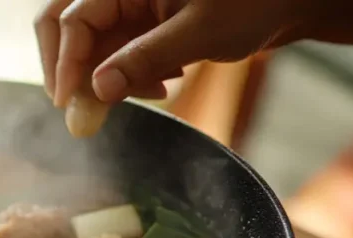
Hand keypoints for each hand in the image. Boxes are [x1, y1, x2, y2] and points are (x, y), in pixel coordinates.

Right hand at [35, 0, 318, 106]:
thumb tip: (96, 92)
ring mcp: (129, 7)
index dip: (66, 64)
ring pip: (89, 46)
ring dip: (105, 78)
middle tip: (78, 112)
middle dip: (69, 70)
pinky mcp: (140, 25)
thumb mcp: (199, 33)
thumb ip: (144, 59)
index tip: (68, 105)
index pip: (73, 19)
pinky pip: (114, 53)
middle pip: (63, 25)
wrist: (288, 2)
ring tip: (154, 92)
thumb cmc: (253, 3)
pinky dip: (127, 75)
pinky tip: (163, 83)